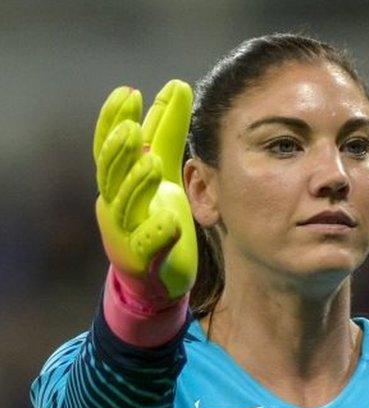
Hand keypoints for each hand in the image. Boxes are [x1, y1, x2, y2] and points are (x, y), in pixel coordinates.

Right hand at [93, 80, 196, 304]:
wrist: (158, 278)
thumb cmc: (157, 217)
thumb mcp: (165, 170)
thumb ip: (167, 131)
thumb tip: (177, 85)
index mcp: (119, 182)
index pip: (110, 145)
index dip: (114, 119)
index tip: (129, 92)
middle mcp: (116, 205)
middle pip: (110, 173)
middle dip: (119, 150)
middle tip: (133, 129)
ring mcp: (127, 233)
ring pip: (124, 205)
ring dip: (136, 183)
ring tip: (153, 162)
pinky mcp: (144, 260)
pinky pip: (148, 245)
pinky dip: (157, 233)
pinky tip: (171, 221)